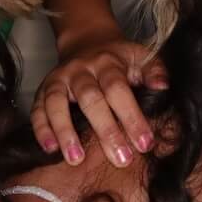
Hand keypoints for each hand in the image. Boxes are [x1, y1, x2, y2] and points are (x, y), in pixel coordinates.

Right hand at [28, 38, 166, 168]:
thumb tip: (163, 87)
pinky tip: (49, 149)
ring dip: (65, 131)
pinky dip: (41, 129)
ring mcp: (59, 79)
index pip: (119, 90)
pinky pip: (37, 109)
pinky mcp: (42, 90)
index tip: (145, 143)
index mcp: (108, 63)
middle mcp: (81, 70)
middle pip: (91, 99)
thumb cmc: (118, 59)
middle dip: (105, 130)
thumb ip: (154, 70)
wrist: (87, 41)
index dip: (132, 116)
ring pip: (57, 102)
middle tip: (120, 159)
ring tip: (76, 159)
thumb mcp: (140, 56)